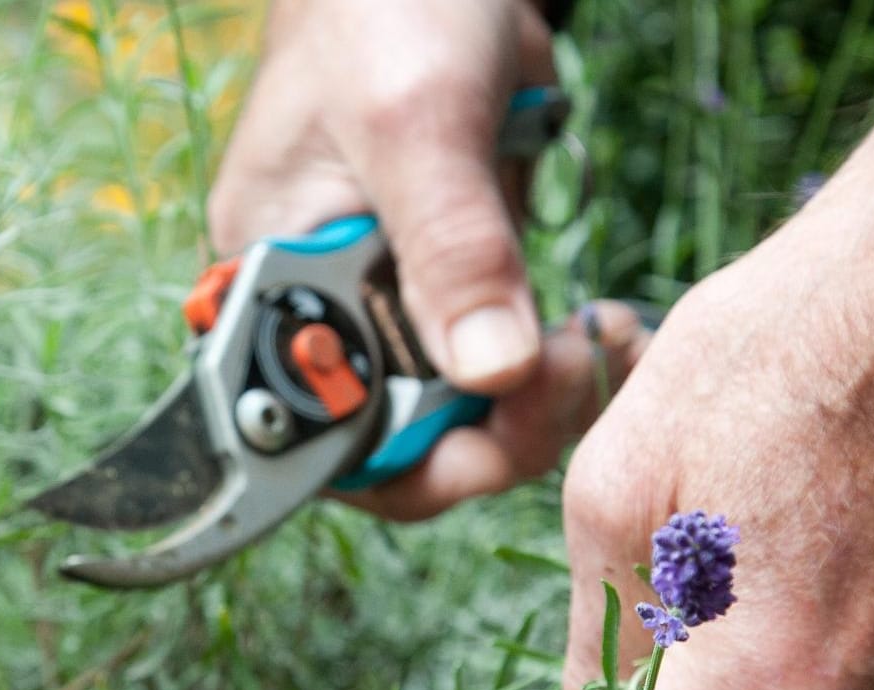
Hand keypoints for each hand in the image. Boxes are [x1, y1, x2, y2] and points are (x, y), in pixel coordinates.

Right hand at [210, 0, 565, 513]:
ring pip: (461, 416)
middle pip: (396, 444)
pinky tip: (605, 330)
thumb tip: (489, 374)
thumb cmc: (387, 11)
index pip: (313, 434)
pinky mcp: (451, 285)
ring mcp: (388, 303)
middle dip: (492, 434)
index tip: (492, 429)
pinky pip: (501, 365)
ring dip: (542, 403)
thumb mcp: (417, 121)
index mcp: (268, 288)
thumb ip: (451, 248)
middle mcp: (320, 313)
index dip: (398, 461)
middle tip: (568, 374)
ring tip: (604, 342)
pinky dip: (557, 367)